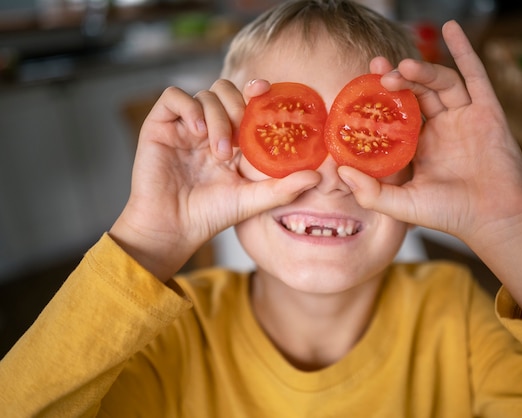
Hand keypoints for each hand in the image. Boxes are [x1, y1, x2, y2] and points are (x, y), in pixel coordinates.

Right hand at [110, 81, 319, 280]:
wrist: (173, 228)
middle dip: (236, 107)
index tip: (265, 91)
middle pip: (225, 90)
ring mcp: (184, 126)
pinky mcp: (159, 126)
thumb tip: (317, 176)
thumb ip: (283, 187)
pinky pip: (173, 96)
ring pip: (205, 94)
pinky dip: (189, 108)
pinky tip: (197, 133)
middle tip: (238, 140)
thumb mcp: (253, 200)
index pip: (245, 102)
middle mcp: (209, 128)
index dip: (256, 91)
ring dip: (217, 118)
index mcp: (232, 139)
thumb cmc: (211, 215)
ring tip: (219, 152)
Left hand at [338, 20, 521, 314]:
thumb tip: (339, 172)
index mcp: (418, 145)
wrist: (493, 219)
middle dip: (398, 77)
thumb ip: (370, 192)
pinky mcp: (487, 112)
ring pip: (441, 83)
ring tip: (406, 66)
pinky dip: (465, 51)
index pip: (395, 112)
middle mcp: (439, 127)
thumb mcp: (402, 205)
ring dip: (423, 70)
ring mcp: (464, 117)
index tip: (363, 79)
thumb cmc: (449, 214)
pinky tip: (451, 29)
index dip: (380, 94)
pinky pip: (476, 76)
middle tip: (379, 68)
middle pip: (416, 91)